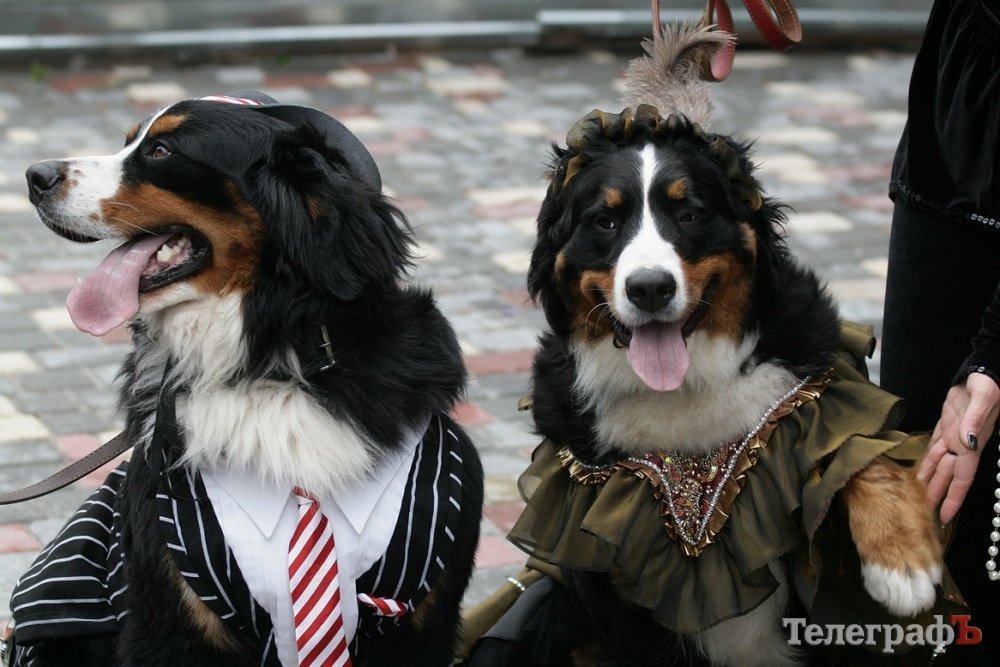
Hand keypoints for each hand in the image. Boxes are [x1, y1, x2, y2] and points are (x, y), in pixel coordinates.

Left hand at [917, 372, 999, 523]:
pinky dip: (926, 461)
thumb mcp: (983, 400)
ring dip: (928, 481)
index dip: (953, 498)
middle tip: (921, 515)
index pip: (961, 478)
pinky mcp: (946, 426)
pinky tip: (918, 471)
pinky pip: (934, 449)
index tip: (945, 516)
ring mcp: (953, 436)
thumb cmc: (987, 385)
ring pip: (938, 465)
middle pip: (946, 477)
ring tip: (914, 498)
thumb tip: (969, 443)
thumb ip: (975, 421)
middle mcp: (962, 445)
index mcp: (971, 444)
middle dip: (936, 496)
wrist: (981, 371)